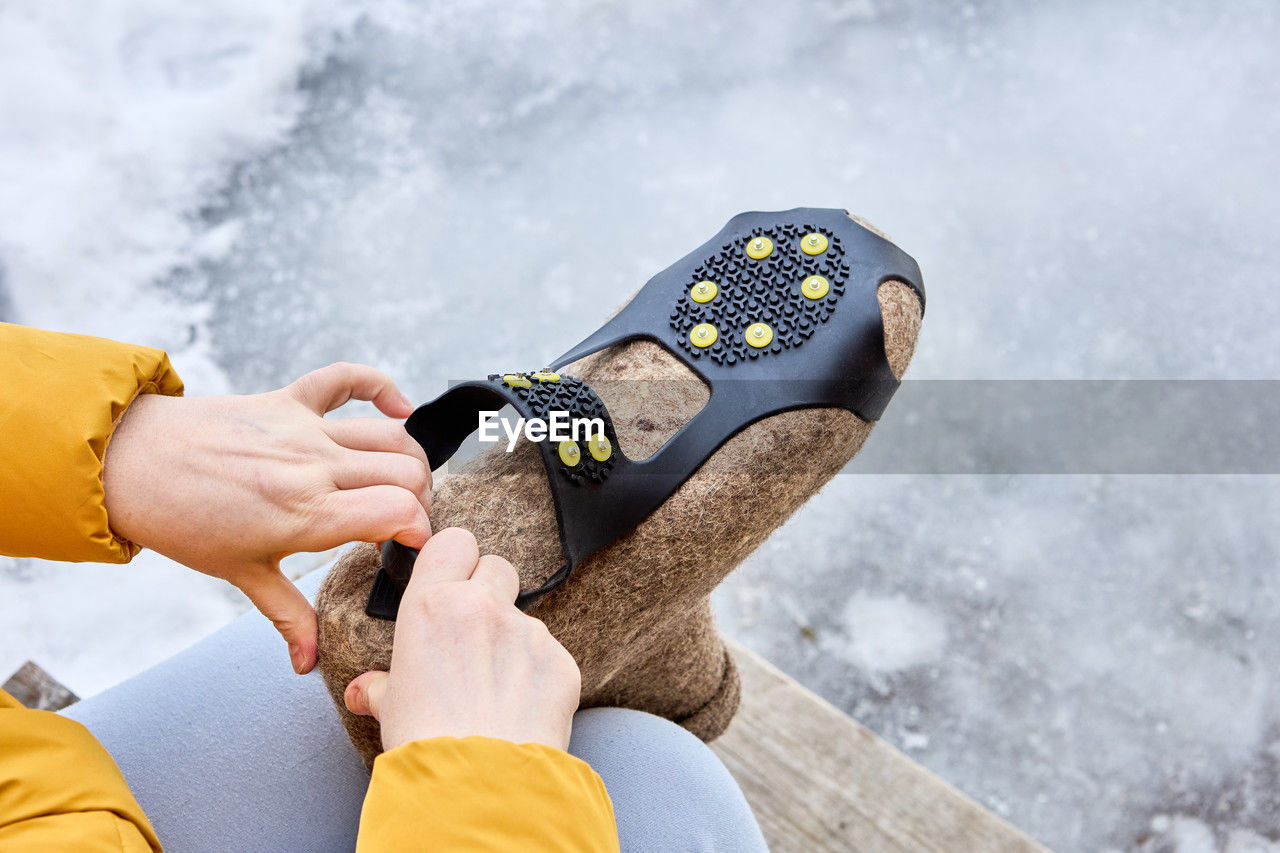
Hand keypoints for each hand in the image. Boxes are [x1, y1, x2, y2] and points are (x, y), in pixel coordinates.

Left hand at [103, 362, 433, 673]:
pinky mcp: (289, 400)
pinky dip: (380, 386)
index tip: (414, 548)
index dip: (421, 532)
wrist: (129, 466)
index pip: (399, 513)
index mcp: (306, 513)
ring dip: (411, 459)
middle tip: (405, 523)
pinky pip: (347, 379)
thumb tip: (309, 659)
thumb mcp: (241, 575)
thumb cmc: (182, 520)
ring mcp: (303, 429)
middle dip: (422, 501)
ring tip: (404, 484)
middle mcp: (313, 465)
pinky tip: (398, 406)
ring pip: (390, 434)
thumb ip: (288, 616)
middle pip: (407, 474)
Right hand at [343, 527, 580, 752]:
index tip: (451, 578)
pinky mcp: (561, 662)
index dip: (455, 558)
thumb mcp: (391, 707)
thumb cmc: (427, 743)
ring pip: (525, 617)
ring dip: (513, 641)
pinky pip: (550, 657)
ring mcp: (528, 632)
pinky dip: (538, 676)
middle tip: (475, 632)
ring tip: (495, 688)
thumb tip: (364, 690)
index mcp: (433, 606)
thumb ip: (381, 687)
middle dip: (489, 590)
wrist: (479, 784)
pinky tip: (522, 708)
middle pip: (498, 566)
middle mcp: (484, 607)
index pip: (454, 541)